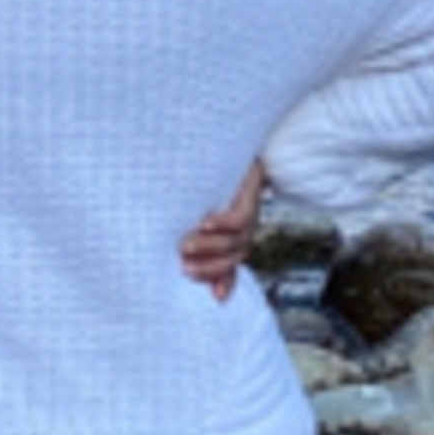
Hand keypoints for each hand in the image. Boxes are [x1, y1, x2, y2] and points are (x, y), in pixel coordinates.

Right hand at [181, 156, 267, 301]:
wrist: (235, 154)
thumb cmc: (216, 189)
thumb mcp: (205, 218)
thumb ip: (201, 242)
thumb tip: (193, 273)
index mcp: (234, 243)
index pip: (227, 268)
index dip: (214, 278)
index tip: (191, 281)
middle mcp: (245, 234)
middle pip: (231, 259)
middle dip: (207, 266)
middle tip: (182, 266)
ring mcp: (250, 218)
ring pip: (234, 241)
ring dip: (209, 246)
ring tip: (185, 245)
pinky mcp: (251, 199)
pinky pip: (239, 219)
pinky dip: (222, 223)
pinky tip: (205, 223)